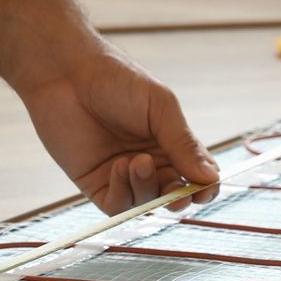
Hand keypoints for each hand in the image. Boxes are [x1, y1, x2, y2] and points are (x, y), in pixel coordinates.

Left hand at [18, 48, 221, 213]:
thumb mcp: (160, 108)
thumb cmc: (118, 81)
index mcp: (170, 143)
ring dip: (147, 187)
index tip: (206, 190)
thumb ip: (184, 144)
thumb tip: (211, 178)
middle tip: (180, 194)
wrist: (69, 75)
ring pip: (146, 202)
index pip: (196, 174)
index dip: (205, 187)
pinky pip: (117, 205)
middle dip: (179, 198)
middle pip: (174, 195)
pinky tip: (118, 167)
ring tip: (137, 161)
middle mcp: (150, 162)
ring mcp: (122, 174)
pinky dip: (123, 192)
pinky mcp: (96, 183)